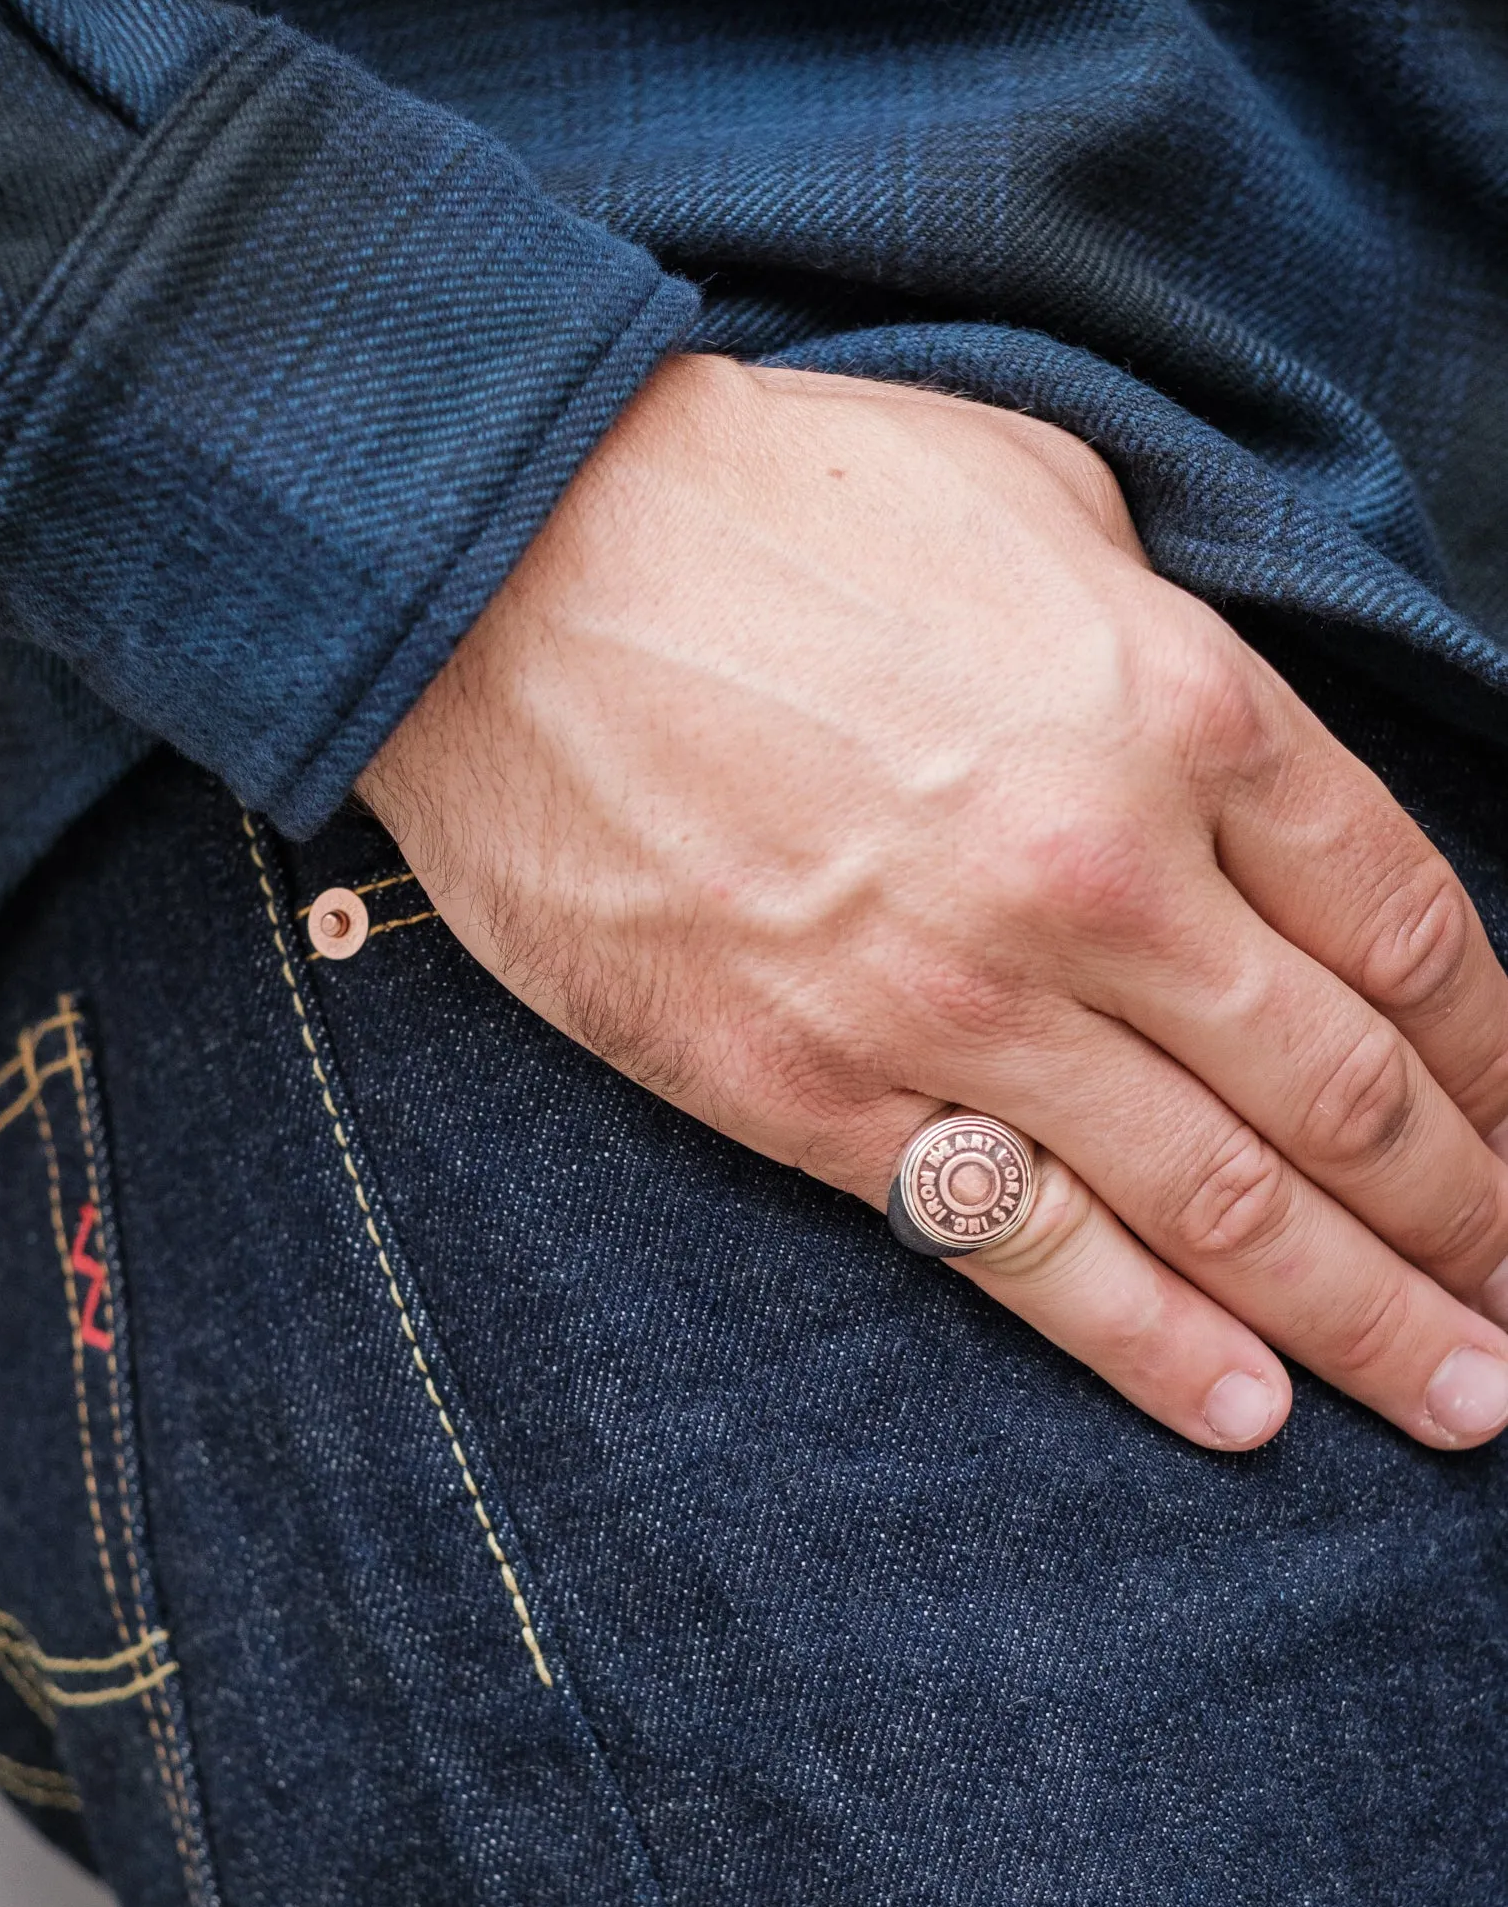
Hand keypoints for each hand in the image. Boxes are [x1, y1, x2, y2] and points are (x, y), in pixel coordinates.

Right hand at [361, 356, 1507, 1451]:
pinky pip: (1020, 1244)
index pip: (1412, 929)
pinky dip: (1150, 1344)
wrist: (500, 570)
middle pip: (1347, 1097)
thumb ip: (1177, 641)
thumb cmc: (769, 504)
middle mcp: (1099, 874)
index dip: (1506, 1060)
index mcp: (1181, 707)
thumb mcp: (1034, 495)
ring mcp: (956, 1000)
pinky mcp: (815, 1088)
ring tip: (1463, 1400)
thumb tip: (1241, 760)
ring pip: (1216, 1203)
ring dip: (1366, 1318)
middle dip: (1472, 1221)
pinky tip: (1249, 1411)